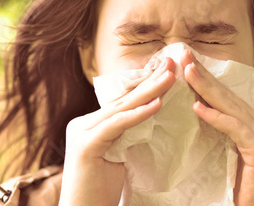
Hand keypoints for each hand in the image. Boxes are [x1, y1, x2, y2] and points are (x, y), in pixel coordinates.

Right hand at [58, 58, 174, 205]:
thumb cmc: (102, 189)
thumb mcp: (119, 154)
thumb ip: (129, 133)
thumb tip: (152, 113)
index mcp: (92, 124)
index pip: (123, 101)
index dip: (145, 85)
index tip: (166, 71)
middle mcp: (83, 123)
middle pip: (124, 99)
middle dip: (150, 81)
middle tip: (171, 64)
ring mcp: (82, 132)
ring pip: (122, 108)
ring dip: (149, 91)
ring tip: (170, 78)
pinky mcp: (85, 145)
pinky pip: (117, 125)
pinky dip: (138, 115)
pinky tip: (157, 105)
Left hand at [180, 49, 253, 205]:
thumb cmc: (242, 189)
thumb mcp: (227, 153)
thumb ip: (219, 132)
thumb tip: (195, 109)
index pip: (226, 96)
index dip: (206, 78)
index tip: (185, 62)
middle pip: (227, 95)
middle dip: (203, 74)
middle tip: (183, 54)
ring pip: (230, 107)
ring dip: (206, 88)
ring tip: (186, 72)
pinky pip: (234, 129)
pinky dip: (216, 117)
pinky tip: (197, 107)